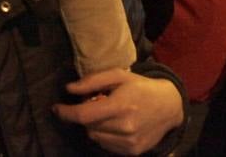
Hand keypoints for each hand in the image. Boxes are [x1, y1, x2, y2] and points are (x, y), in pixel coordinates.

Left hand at [53, 69, 183, 154]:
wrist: (169, 106)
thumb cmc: (141, 87)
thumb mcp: (118, 76)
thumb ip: (92, 81)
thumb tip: (69, 89)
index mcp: (120, 105)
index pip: (84, 115)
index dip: (66, 113)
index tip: (56, 108)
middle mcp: (125, 127)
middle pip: (88, 126)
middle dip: (85, 115)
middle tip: (95, 104)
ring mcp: (129, 142)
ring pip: (95, 137)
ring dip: (94, 126)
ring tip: (107, 114)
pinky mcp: (132, 152)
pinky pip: (106, 145)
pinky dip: (104, 135)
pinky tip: (115, 124)